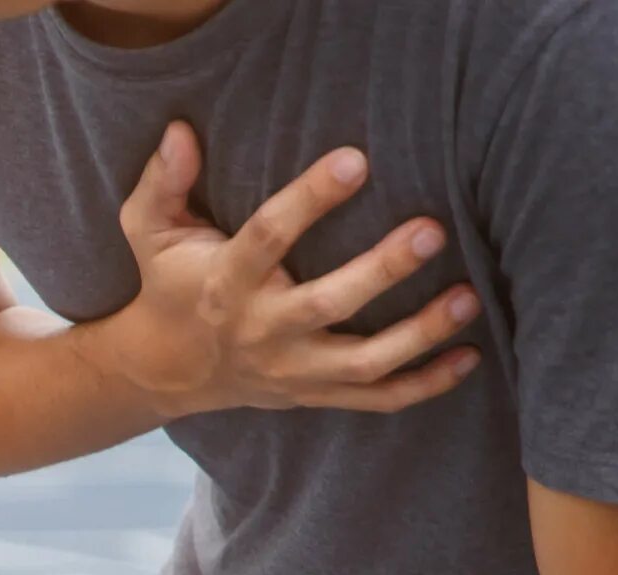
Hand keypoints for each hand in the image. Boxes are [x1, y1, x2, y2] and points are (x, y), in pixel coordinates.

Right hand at [95, 122, 480, 420]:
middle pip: (327, 305)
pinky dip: (424, 385)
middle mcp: (262, 331)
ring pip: (362, 362)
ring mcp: (292, 370)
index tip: (356, 160)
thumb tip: (181, 132)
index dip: (310, 200)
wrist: (165, 370)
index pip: (268, 238)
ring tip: (468, 297)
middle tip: (432, 231)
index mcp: (226, 283)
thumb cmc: (169, 285)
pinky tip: (468, 356)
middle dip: (382, 272)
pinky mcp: (314, 394)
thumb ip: (163, 183)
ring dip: (419, 334)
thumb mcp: (149, 231)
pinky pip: (376, 399)